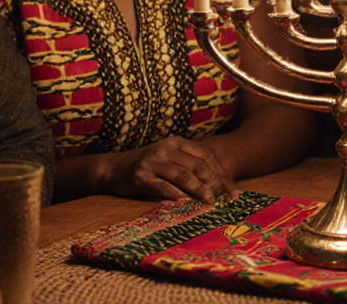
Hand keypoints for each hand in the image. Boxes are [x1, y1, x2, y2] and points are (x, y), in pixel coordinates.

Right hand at [105, 136, 236, 201]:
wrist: (114, 168)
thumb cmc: (148, 167)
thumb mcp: (170, 159)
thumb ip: (190, 167)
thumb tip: (218, 185)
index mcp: (177, 142)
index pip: (206, 156)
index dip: (221, 173)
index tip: (232, 190)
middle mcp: (166, 149)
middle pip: (198, 166)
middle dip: (215, 183)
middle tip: (226, 198)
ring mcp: (153, 161)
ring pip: (183, 175)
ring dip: (199, 189)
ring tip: (211, 201)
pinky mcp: (140, 176)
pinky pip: (163, 186)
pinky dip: (176, 195)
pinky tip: (186, 203)